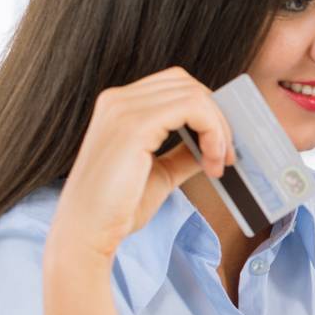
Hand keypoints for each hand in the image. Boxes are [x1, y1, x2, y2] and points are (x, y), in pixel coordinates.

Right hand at [52, 67, 233, 258]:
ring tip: (219, 163)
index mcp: (120, 106)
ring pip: (194, 95)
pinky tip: (211, 162)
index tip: (221, 146)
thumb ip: (185, 153)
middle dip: (218, 117)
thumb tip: (216, 144)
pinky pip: (193, 109)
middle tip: (227, 156)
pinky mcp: (134, 125)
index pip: (175, 86)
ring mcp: (123, 108)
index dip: (207, 110)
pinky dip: (214, 133)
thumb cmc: (118, 207)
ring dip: (219, 129)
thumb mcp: (162, 173)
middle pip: (187, 84)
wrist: (88, 230)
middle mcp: (118, 100)